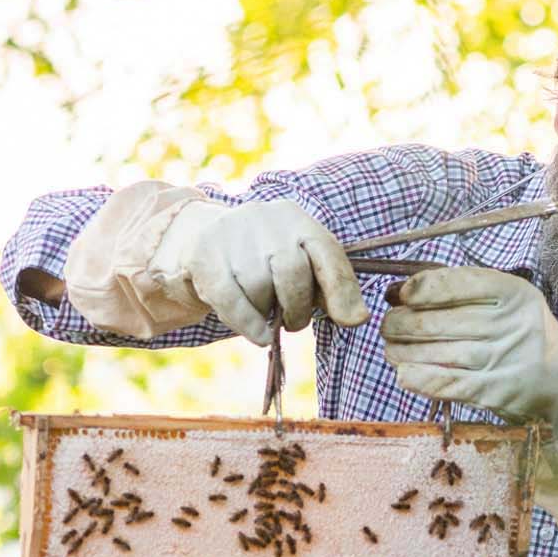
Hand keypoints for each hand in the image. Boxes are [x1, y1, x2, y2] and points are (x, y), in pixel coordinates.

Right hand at [167, 198, 364, 346]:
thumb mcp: (298, 263)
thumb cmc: (262, 260)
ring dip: (266, 312)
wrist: (200, 237)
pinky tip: (260, 336)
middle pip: (293, 273)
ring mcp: (232, 234)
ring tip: (263, 308)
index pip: (327, 252)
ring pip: (259, 289)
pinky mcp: (204, 256)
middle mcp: (265, 219)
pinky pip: (232, 300)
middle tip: (294, 322)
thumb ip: (329, 286)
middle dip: (298, 308)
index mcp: (296, 219)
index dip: (343, 289)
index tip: (353, 321)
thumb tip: (357, 318)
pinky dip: (249, 324)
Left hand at [380, 265, 557, 427]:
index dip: (421, 288)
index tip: (401, 294)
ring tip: (392, 348)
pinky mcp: (495, 392)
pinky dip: (420, 378)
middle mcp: (510, 324)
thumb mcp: (506, 300)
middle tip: (390, 326)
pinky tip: (403, 374)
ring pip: (437, 352)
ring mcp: (503, 360)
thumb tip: (398, 292)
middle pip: (439, 321)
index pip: (458, 283)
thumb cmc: (520, 333)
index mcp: (514, 293)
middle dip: (402, 323)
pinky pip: (447, 384)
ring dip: (403, 351)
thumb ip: (460, 291)